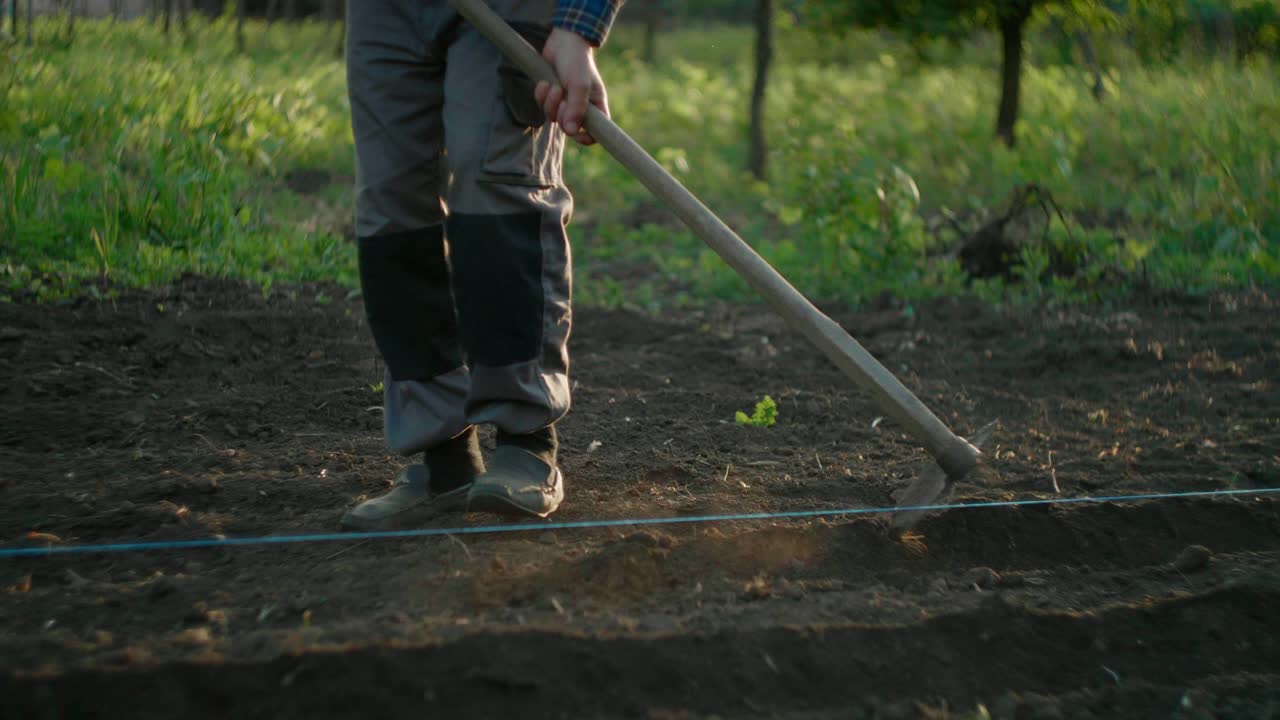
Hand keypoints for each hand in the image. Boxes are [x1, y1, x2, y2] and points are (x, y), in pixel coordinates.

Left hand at [535, 28, 608, 145]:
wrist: (563, 41)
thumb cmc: (577, 61)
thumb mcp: (579, 85)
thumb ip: (576, 109)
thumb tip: (571, 132)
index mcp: (596, 107)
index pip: (595, 134)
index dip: (585, 138)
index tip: (575, 133)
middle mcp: (581, 108)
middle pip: (568, 127)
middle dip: (560, 113)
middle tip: (561, 95)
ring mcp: (565, 102)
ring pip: (553, 117)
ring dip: (549, 102)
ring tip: (552, 85)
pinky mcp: (551, 96)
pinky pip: (542, 106)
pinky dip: (541, 95)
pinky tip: (544, 82)